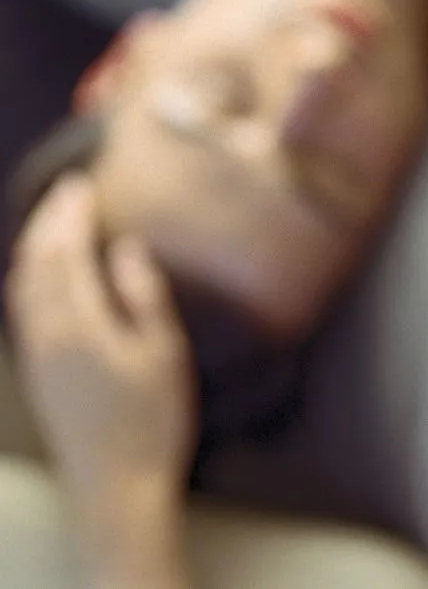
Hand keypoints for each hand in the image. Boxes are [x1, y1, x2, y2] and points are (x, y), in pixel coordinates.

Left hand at [6, 175, 196, 498]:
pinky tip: (43, 274)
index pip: (65, 253)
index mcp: (78, 325)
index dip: (70, 214)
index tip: (81, 183)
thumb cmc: (151, 420)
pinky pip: (22, 306)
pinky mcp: (36, 371)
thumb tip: (127, 249)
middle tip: (67, 189)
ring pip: (22, 283)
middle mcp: (45, 334)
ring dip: (34, 244)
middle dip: (49, 220)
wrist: (114, 485)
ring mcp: (36, 354)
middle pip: (35, 262)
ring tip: (54, 221)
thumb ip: (143, 297)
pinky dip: (29, 275)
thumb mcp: (164, 355)